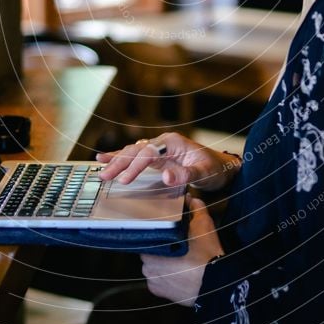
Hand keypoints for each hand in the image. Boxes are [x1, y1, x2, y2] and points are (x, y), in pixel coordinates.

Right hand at [96, 132, 240, 190]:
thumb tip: (166, 176)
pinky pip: (137, 156)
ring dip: (117, 159)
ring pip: (134, 151)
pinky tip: (107, 159)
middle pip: (136, 150)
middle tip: (103, 175)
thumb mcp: (204, 173)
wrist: (223, 167)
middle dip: (119, 162)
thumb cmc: (215, 169)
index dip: (134, 166)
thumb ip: (186, 175)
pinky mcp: (159, 157)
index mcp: (173, 143)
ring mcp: (160, 149)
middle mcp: (164, 142)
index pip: (148, 153)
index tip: (123, 180)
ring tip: (99, 165)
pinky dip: (122, 158)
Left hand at [141, 195, 223, 306]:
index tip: (168, 233)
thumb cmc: (206, 252)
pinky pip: (157, 281)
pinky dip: (164, 277)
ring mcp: (151, 279)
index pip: (149, 235)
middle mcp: (146, 263)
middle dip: (160, 248)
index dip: (159, 233)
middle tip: (175, 245)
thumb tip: (189, 197)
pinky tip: (176, 273)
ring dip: (160, 263)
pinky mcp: (157, 292)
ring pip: (152, 266)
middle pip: (149, 250)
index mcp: (153, 244)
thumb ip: (195, 207)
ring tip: (177, 260)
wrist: (215, 283)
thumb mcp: (203, 224)